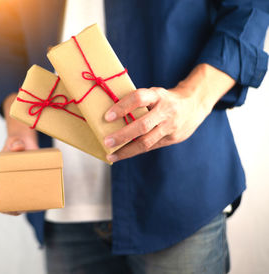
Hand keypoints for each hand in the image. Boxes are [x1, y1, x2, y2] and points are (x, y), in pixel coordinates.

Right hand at [0, 135, 38, 214]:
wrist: (26, 142)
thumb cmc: (16, 142)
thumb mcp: (14, 141)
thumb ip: (15, 142)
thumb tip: (18, 147)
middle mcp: (5, 183)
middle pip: (3, 201)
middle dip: (9, 209)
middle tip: (18, 211)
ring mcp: (17, 185)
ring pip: (16, 202)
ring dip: (21, 208)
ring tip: (31, 209)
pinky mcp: (28, 184)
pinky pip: (28, 197)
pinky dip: (33, 202)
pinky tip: (40, 205)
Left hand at [102, 64, 234, 161]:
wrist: (195, 104)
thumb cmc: (164, 99)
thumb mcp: (154, 94)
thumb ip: (138, 102)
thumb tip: (110, 115)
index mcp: (158, 95)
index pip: (139, 98)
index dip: (123, 106)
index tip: (107, 116)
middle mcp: (166, 110)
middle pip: (142, 125)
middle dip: (122, 135)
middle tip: (106, 141)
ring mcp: (170, 126)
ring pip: (147, 141)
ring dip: (126, 150)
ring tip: (111, 154)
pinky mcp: (172, 138)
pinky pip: (150, 147)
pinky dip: (134, 151)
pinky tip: (121, 154)